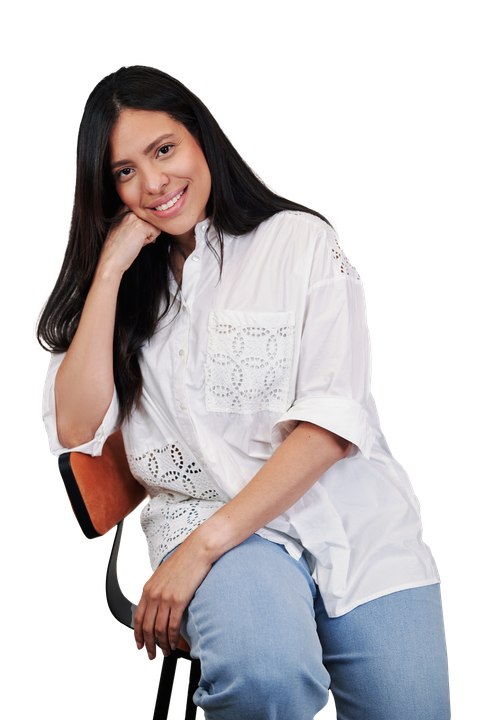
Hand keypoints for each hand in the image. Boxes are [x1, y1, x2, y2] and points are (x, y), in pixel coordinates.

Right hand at [97, 205, 159, 277]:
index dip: (141, 226)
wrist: (111, 260)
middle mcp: (127, 209)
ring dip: (147, 235)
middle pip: (149, 218)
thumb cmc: (117, 248)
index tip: (130, 234)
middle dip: (145, 230)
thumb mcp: (123, 227)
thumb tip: (153, 221)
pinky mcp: (142, 226)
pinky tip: (137, 244)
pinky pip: (157, 232)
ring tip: (134, 241)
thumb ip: (134, 220)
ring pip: (154, 225)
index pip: (143, 213)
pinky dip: (149, 241)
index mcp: (122, 208)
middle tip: (132, 239)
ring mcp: (134, 216)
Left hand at [134, 528, 212, 660]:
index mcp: (148, 588)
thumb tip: (156, 606)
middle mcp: (154, 594)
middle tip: (151, 655)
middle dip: (148, 644)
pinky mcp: (179, 600)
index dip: (138, 634)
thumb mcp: (163, 575)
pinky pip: (172, 626)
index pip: (138, 617)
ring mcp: (165, 598)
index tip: (140, 644)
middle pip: (146, 626)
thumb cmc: (184, 561)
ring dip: (161, 644)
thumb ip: (157, 590)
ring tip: (165, 652)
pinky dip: (172, 638)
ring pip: (159, 629)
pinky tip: (173, 644)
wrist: (197, 551)